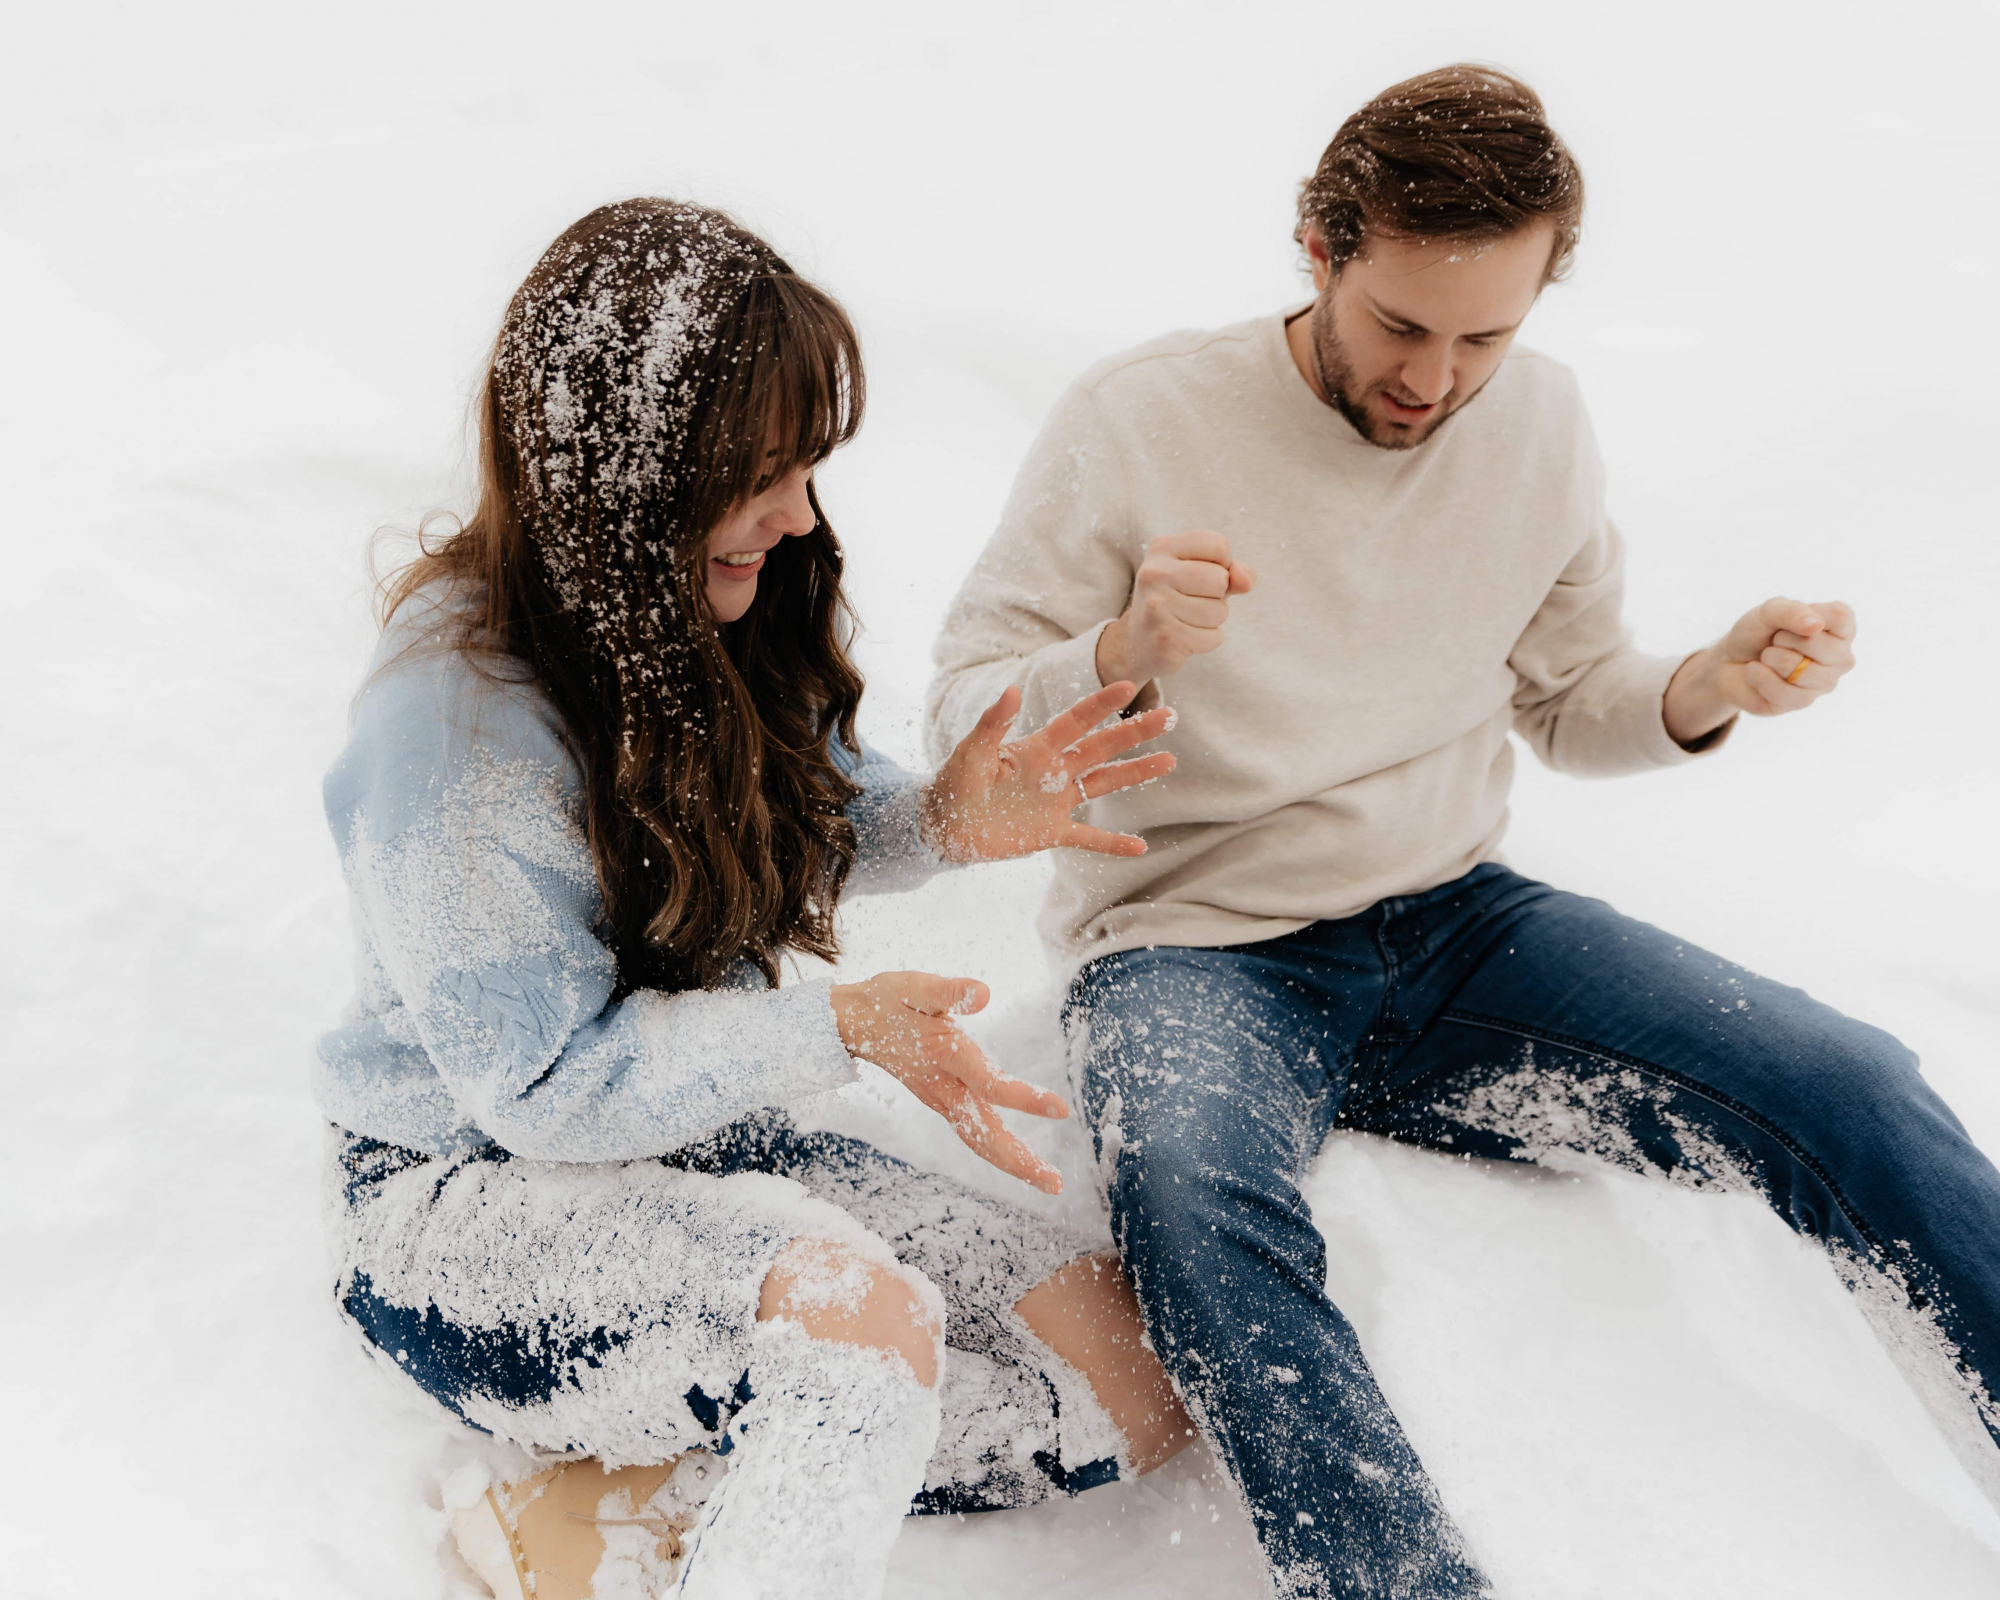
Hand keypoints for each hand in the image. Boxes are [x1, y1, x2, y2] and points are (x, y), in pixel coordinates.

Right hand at [829, 972, 1067, 1192]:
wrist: (852, 1023)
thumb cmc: (887, 1001)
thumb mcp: (914, 987)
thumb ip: (948, 991)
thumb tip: (983, 993)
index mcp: (944, 1056)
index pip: (989, 1083)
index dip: (1024, 1098)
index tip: (1061, 1109)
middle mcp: (943, 1087)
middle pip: (983, 1133)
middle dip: (1019, 1160)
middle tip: (1055, 1184)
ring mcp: (940, 1099)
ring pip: (977, 1140)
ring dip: (1013, 1163)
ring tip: (1048, 1181)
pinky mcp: (940, 1102)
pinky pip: (971, 1134)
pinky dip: (997, 1152)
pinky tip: (1020, 1162)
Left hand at [921, 681, 1176, 862]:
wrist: (943, 826)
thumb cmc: (952, 783)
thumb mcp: (971, 752)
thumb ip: (993, 723)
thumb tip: (1011, 690)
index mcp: (1036, 748)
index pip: (1075, 721)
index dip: (1100, 704)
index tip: (1128, 686)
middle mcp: (1054, 770)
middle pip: (1101, 747)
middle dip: (1134, 732)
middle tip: (1168, 716)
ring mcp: (1056, 801)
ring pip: (1104, 784)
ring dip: (1136, 773)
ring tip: (1168, 761)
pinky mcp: (1051, 832)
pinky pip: (1088, 837)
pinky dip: (1112, 843)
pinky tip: (1139, 847)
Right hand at [1095, 530, 1256, 686]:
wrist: (1139, 642)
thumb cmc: (1180, 600)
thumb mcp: (1204, 575)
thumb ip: (1234, 571)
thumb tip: (1246, 582)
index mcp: (1162, 548)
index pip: (1218, 545)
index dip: (1224, 564)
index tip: (1203, 575)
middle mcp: (1154, 574)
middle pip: (1220, 579)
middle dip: (1218, 595)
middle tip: (1193, 601)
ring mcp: (1156, 606)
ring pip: (1219, 611)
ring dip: (1213, 620)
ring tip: (1189, 619)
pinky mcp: (1165, 637)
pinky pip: (1213, 637)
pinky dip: (1208, 640)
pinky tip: (1186, 637)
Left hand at [1664, 597, 1857, 745]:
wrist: (1730, 662)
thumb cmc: (1757, 633)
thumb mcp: (1769, 611)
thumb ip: (1792, 611)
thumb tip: (1816, 625)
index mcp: (1840, 629)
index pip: (1840, 616)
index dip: (1805, 615)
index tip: (1787, 619)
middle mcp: (1840, 657)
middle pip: (1815, 643)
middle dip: (1781, 638)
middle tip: (1775, 641)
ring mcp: (1826, 683)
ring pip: (1798, 669)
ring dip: (1770, 658)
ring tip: (1767, 657)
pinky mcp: (1804, 702)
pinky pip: (1782, 692)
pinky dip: (1760, 678)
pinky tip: (1757, 673)